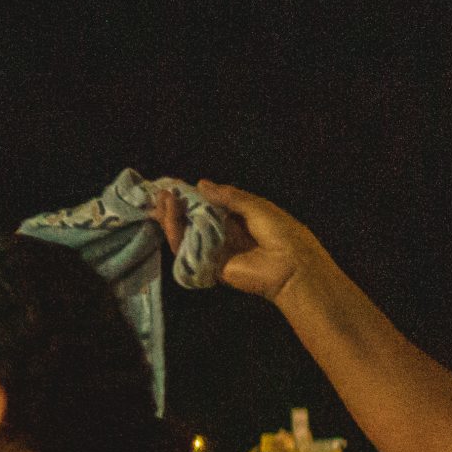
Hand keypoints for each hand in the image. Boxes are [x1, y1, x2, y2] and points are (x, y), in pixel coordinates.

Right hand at [152, 181, 326, 305]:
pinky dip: (176, 235)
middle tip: (162, 193)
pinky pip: (187, 251)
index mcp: (237, 218)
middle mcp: (223, 234)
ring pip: (186, 235)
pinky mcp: (207, 266)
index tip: (174, 186)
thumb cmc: (280, 232)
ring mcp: (214, 250)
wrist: (290, 266)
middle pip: (192, 220)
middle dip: (177, 207)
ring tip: (163, 202)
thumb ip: (228, 197)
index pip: (208, 206)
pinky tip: (170, 219)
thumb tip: (200, 184)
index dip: (191, 197)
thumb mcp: (256, 206)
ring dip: (172, 218)